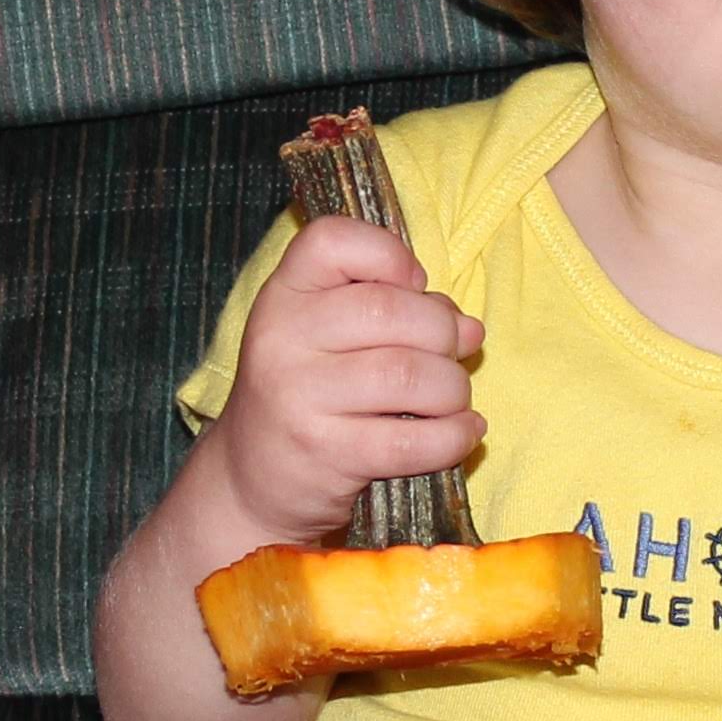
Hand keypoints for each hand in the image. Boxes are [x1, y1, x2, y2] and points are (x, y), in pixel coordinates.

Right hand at [210, 215, 486, 539]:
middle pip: (388, 309)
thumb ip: (393, 311)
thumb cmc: (308, 395)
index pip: (332, 241)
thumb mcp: (329, 337)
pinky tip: (461, 433)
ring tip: (452, 399)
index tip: (412, 285)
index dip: (388, 254)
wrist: (253, 480)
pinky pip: (412, 439)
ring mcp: (299, 397)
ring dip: (452, 388)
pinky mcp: (325, 453)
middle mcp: (281, 339)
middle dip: (443, 333)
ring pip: (409, 374)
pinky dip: (454, 436)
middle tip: (450, 355)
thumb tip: (468, 328)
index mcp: (283, 295)